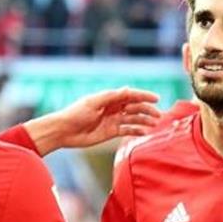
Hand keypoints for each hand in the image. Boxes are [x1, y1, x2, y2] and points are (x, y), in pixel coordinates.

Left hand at [26, 88, 161, 153]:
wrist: (63, 131)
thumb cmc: (75, 114)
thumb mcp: (93, 103)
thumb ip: (111, 97)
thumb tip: (128, 89)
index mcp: (109, 98)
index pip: (130, 95)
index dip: (144, 96)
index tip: (156, 99)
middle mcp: (113, 108)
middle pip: (134, 107)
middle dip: (147, 110)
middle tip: (159, 115)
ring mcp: (113, 120)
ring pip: (133, 119)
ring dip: (144, 121)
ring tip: (155, 124)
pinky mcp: (111, 132)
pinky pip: (127, 130)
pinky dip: (136, 131)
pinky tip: (144, 132)